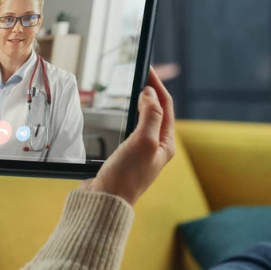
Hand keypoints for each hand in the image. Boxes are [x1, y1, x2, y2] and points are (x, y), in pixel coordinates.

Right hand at [79, 68, 175, 205]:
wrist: (104, 200)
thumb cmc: (126, 176)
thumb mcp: (144, 141)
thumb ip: (150, 115)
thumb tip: (150, 94)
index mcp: (166, 144)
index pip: (166, 106)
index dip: (157, 86)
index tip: (148, 68)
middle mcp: (156, 147)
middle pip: (157, 112)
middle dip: (150, 92)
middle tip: (140, 74)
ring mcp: (140, 152)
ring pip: (143, 120)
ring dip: (139, 103)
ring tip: (132, 88)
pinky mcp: (125, 156)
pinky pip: (129, 130)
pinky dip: (127, 117)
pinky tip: (120, 114)